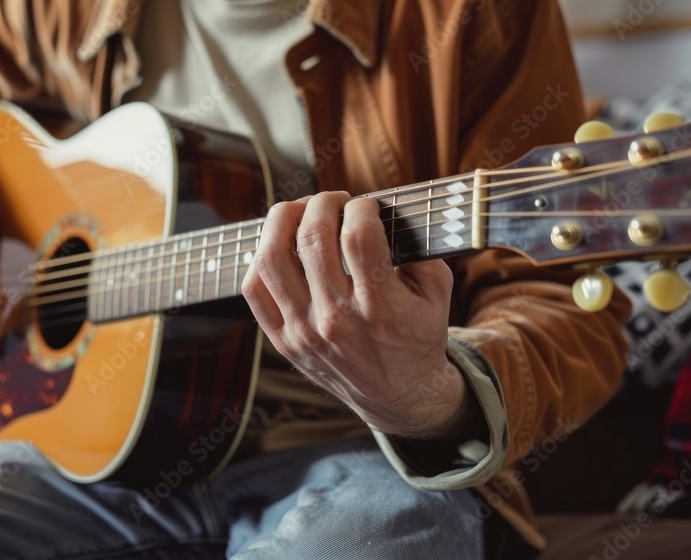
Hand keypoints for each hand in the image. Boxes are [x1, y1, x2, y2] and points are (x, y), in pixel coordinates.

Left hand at [242, 191, 478, 439]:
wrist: (399, 397)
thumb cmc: (418, 336)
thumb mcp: (437, 293)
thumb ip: (418, 248)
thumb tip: (386, 208)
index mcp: (382, 308)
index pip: (358, 236)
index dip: (360, 207)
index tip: (367, 206)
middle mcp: (338, 321)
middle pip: (313, 239)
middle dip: (322, 203)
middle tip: (335, 202)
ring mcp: (305, 332)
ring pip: (272, 259)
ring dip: (283, 220)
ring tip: (301, 212)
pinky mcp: (283, 341)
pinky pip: (254, 289)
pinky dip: (261, 258)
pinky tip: (282, 246)